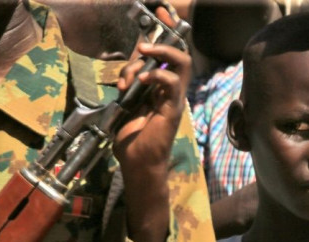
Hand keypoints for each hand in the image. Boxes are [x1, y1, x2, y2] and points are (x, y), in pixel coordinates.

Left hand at [113, 6, 190, 172]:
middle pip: (179, 53)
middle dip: (165, 37)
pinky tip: (140, 81)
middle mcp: (170, 88)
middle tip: (145, 40)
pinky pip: (173, 83)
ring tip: (143, 53)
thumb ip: (130, 80)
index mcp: (160, 85)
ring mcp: (174, 98)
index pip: (167, 53)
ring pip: (182, 63)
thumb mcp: (126, 99)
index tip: (159, 12)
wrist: (136, 161)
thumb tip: (131, 63)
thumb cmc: (131, 135)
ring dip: (162, 53)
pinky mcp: (173, 108)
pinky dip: (157, 75)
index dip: (166, 31)